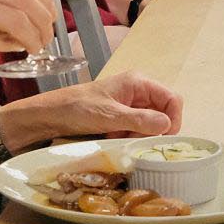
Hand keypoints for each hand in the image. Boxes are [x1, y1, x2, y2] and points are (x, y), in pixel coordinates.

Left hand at [0, 71, 183, 149]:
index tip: (163, 138)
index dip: (173, 119)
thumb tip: (166, 125)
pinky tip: (115, 140)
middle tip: (137, 141)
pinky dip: (130, 138)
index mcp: (139, 82)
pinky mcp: (121, 117)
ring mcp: (129, 105)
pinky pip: (136, 130)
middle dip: (154, 130)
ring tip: (121, 140)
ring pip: (150, 124)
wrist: (49, 116)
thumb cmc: (77, 109)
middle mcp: (138, 92)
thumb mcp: (109, 116)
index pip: (172, 99)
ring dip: (140, 136)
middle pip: (163, 113)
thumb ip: (139, 120)